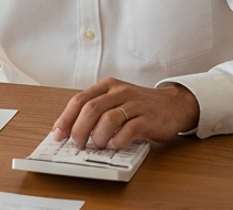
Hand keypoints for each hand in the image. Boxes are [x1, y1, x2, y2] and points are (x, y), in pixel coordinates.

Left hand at [52, 78, 199, 149]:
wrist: (174, 105)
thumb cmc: (139, 106)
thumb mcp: (115, 101)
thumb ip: (96, 111)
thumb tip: (70, 130)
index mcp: (107, 86)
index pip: (79, 100)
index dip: (66, 118)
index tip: (58, 134)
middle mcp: (120, 92)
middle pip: (91, 109)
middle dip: (79, 129)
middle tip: (77, 144)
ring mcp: (135, 104)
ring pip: (108, 119)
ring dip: (98, 136)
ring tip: (97, 145)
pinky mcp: (148, 118)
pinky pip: (129, 129)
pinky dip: (118, 140)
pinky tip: (115, 145)